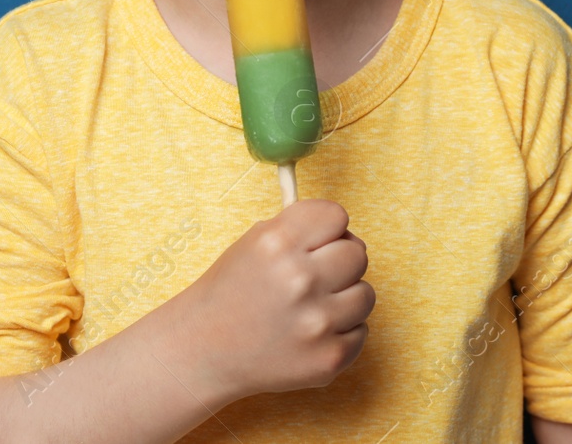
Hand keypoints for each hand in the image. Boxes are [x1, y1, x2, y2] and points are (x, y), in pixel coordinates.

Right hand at [167, 198, 375, 401]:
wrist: (205, 349)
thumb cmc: (231, 292)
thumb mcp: (253, 242)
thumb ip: (298, 228)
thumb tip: (344, 230)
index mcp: (277, 243)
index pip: (336, 215)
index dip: (328, 228)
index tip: (318, 240)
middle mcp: (300, 280)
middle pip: (357, 253)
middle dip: (338, 262)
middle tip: (314, 276)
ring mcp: (317, 322)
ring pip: (365, 294)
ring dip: (344, 298)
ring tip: (312, 306)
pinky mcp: (330, 357)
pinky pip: (360, 330)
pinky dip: (340, 331)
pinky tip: (310, 332)